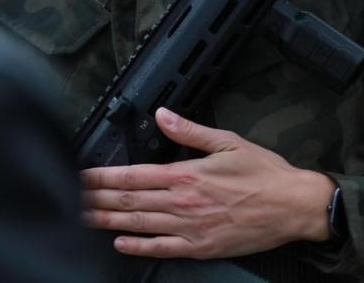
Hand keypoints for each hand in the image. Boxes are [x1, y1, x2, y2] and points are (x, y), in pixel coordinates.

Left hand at [80, 107, 335, 259]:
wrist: (293, 206)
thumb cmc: (265, 173)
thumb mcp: (229, 142)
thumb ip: (191, 131)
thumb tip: (164, 115)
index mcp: (187, 174)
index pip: (134, 176)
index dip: (103, 177)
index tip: (81, 175)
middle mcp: (183, 203)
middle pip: (130, 201)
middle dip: (97, 199)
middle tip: (70, 197)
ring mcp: (190, 228)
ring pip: (140, 224)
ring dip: (109, 220)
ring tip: (84, 218)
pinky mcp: (201, 247)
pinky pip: (162, 248)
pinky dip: (139, 246)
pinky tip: (120, 242)